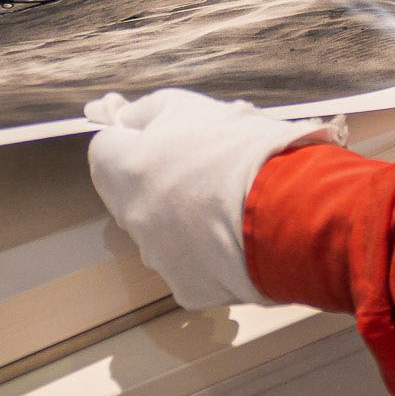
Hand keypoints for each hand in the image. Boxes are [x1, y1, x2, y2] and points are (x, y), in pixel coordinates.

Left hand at [85, 89, 343, 310]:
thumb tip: (124, 118)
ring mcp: (158, 258)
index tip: (156, 137)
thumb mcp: (190, 106)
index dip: (130, 140)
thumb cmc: (242, 150)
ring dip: (180, 218)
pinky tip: (235, 236)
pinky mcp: (186, 289)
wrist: (290, 208)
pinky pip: (187, 265)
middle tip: (201, 167)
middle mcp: (133, 218)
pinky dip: (205, 253)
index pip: (104, 151)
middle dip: (157, 180)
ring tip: (227, 203)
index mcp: (127, 170)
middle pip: (131, 194)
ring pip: (158, 232)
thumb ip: (146, 111)